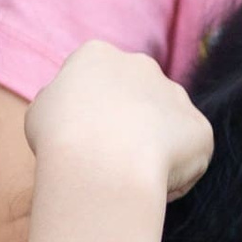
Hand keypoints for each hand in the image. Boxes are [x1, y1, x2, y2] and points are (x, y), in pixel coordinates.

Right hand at [27, 41, 212, 201]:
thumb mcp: (40, 111)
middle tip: (108, 161)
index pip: (96, 84)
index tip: (80, 141)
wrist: (101, 162)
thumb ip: (60, 102)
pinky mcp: (200, 128)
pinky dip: (174, 176)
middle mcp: (142, 66)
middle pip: (136, 100)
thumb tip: (71, 109)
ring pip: (165, 128)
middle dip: (127, 127)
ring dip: (152, 150)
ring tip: (129, 176)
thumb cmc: (60, 138)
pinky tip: (151, 185)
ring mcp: (176, 95)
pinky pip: (187, 156)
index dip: (88, 117)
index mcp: (98, 56)